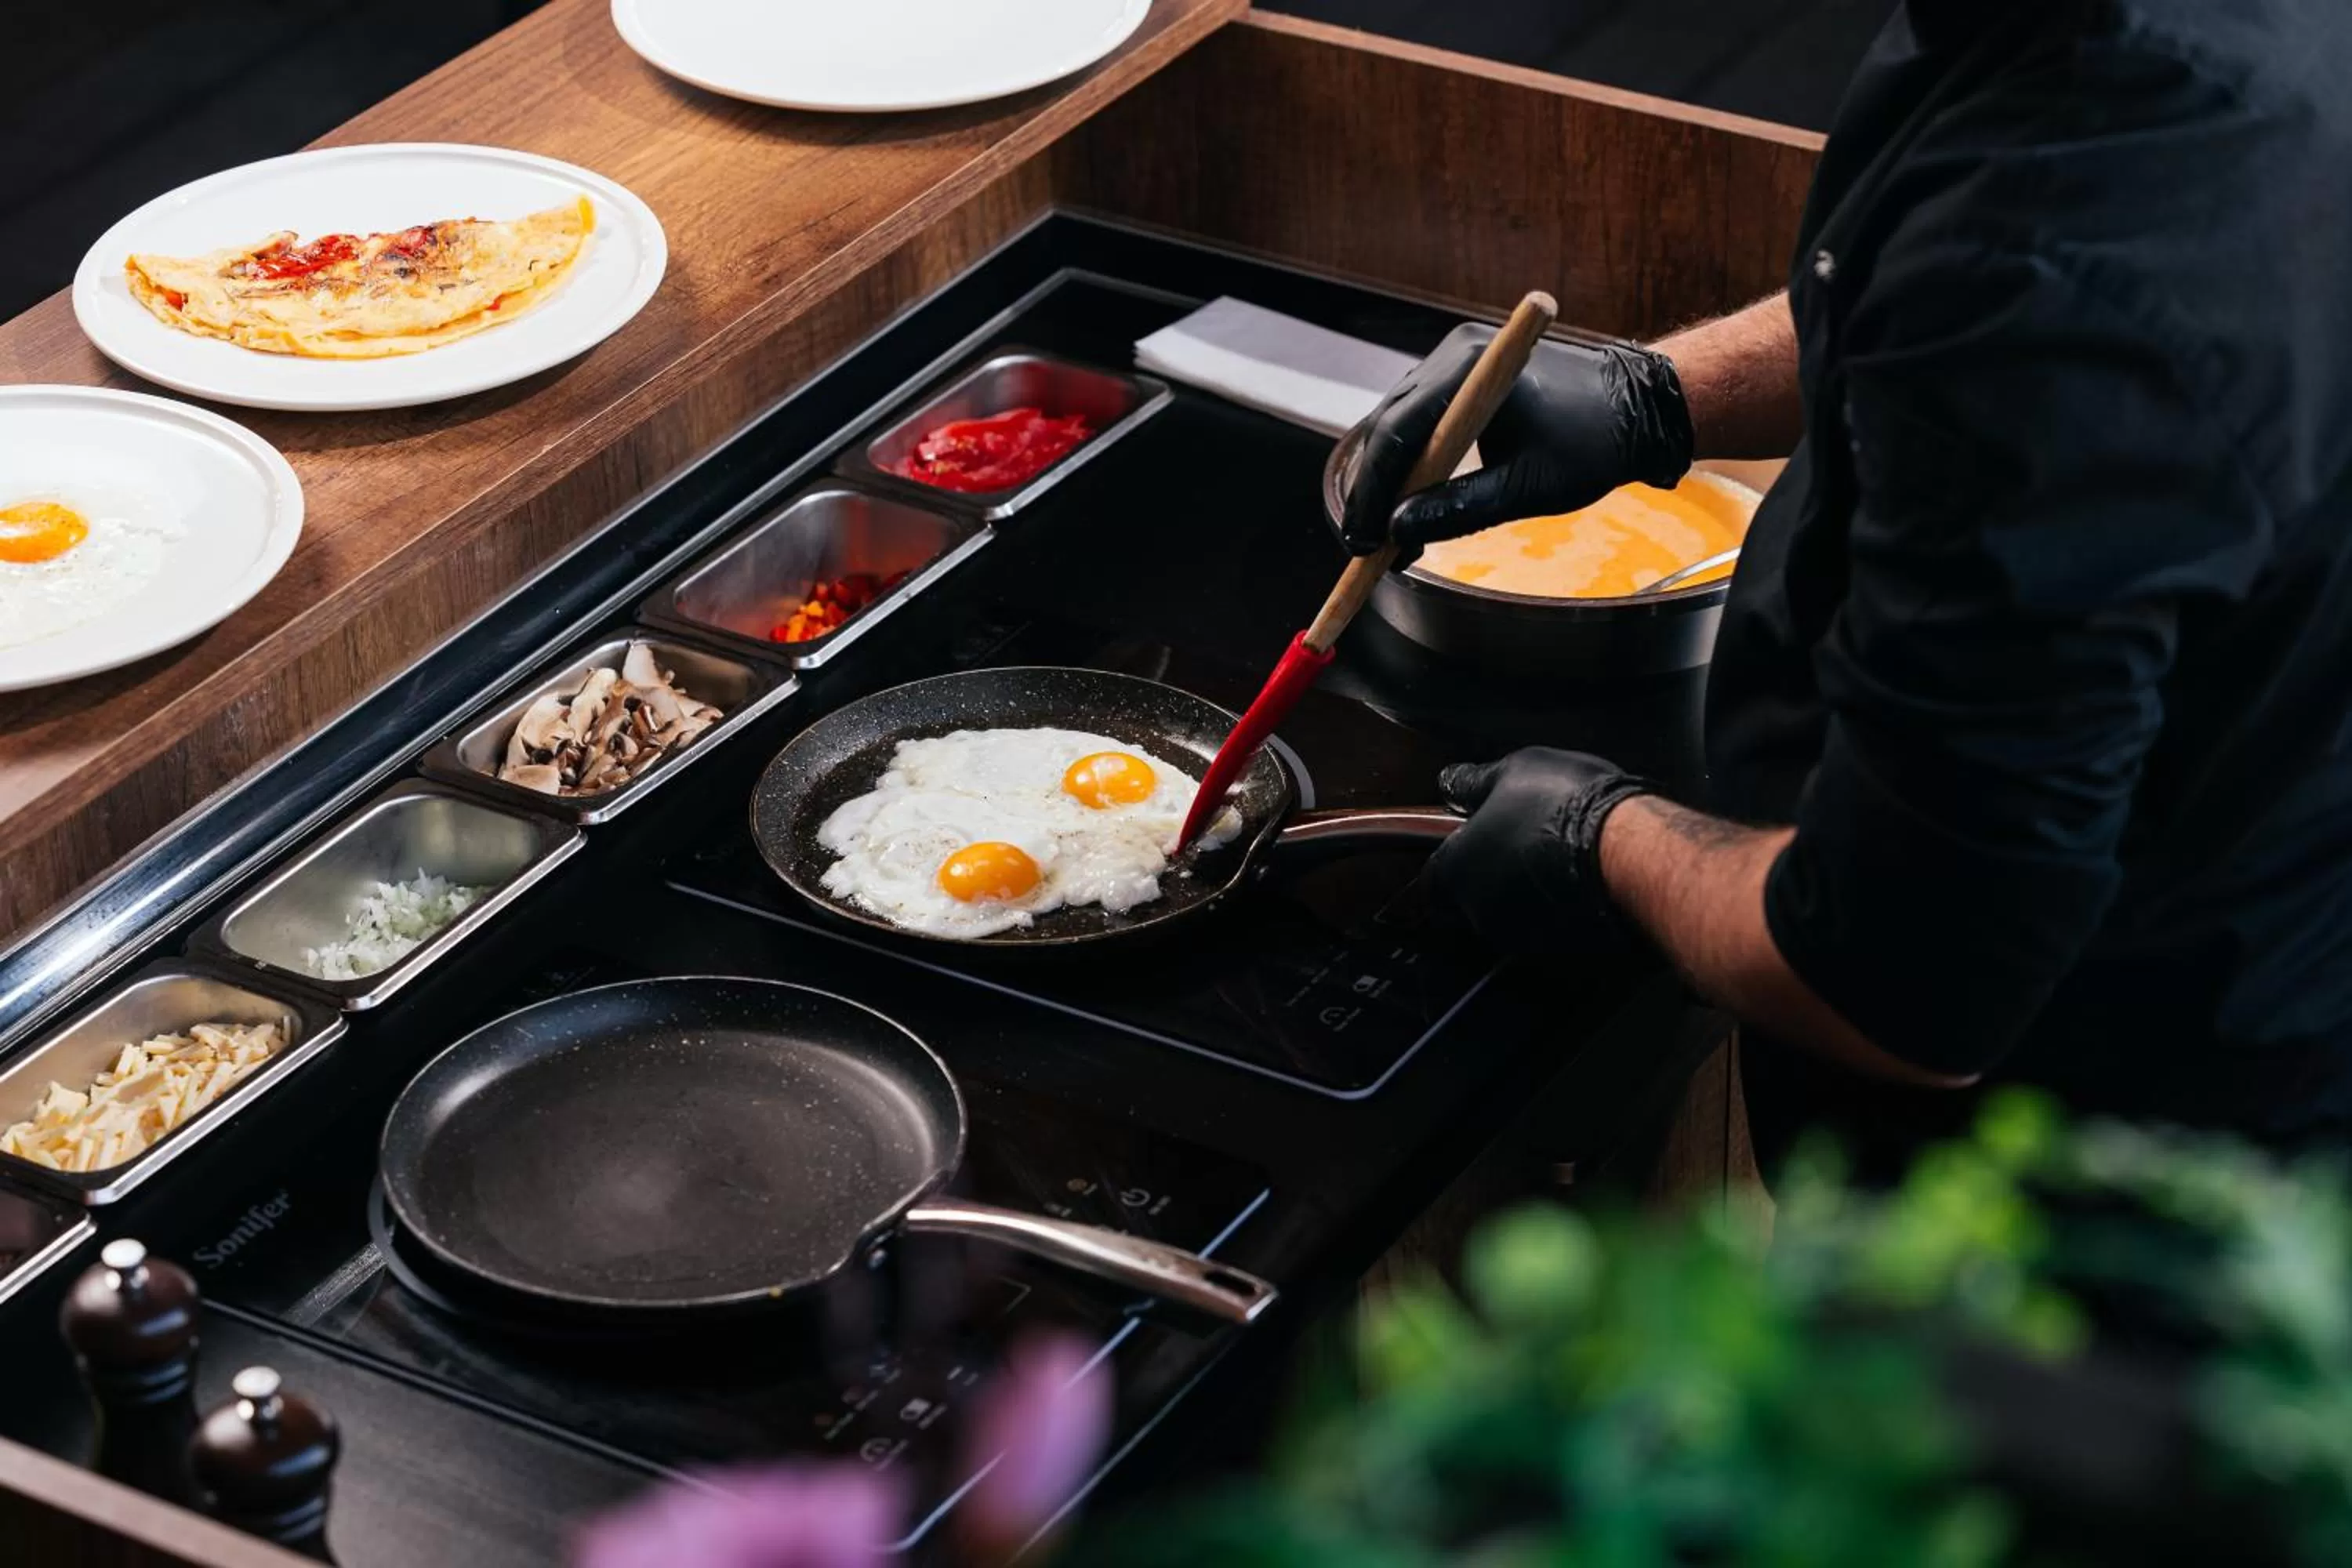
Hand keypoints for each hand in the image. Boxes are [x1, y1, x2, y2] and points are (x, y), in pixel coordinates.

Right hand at [1340, 326, 1693, 557]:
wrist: (1638, 409)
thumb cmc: (1592, 442)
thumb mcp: (1526, 488)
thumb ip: (1460, 510)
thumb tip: (1398, 534)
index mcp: (1470, 369)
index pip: (1397, 433)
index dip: (1373, 493)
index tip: (1365, 542)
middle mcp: (1451, 358)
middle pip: (1387, 429)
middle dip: (1374, 494)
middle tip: (1367, 551)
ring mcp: (1453, 366)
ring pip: (1397, 431)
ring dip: (1389, 486)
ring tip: (1390, 543)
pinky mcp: (1459, 383)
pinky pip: (1417, 428)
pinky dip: (1410, 471)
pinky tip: (1411, 515)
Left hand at [1427, 748, 1656, 951]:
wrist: (1634, 854)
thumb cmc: (1569, 807)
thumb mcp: (1515, 770)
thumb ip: (1473, 784)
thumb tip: (1450, 782)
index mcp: (1457, 872)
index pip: (1433, 882)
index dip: (1454, 861)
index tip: (1477, 842)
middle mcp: (1480, 915)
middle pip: (1475, 902)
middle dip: (1497, 877)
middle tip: (1528, 843)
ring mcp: (1521, 942)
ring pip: (1516, 919)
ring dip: (1530, 896)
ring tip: (1564, 860)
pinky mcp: (1562, 958)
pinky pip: (1554, 934)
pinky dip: (1562, 915)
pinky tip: (1586, 885)